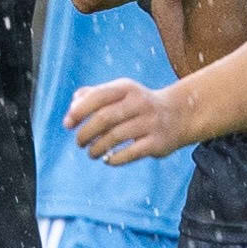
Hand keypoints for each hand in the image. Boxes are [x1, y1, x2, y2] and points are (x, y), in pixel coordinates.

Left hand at [66, 76, 194, 164]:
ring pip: (115, 137)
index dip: (78, 111)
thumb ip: (92, 95)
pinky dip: (113, 159)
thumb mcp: (119, 92)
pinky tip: (107, 159)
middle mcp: (139, 103)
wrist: (179, 114)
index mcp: (127, 88)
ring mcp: (150, 123)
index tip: (67, 124)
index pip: (97, 97)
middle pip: (104, 118)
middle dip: (85, 133)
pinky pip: (129, 153)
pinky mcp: (157, 143)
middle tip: (79, 142)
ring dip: (96, 148)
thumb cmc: (139, 105)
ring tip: (91, 153)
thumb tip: (71, 110)